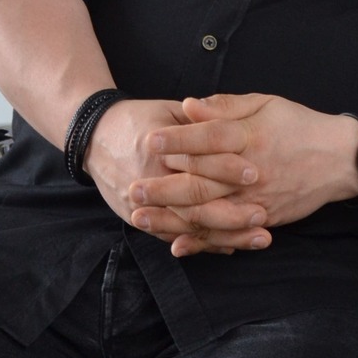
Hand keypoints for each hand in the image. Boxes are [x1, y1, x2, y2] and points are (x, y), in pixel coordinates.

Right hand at [80, 98, 250, 246]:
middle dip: (230, 212)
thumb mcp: (168, 110)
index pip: (195, 160)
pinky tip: (231, 246)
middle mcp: (148, 179)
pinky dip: (203, 243)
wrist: (93, 138)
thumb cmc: (138, 119)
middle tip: (263, 216)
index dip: (225, 167)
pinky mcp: (137, 219)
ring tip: (260, 239)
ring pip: (187, 226)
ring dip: (225, 236)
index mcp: (156, 147)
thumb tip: (234, 118)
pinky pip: (173, 236)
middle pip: (193, 201)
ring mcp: (140, 204)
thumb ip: (200, 118)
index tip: (255, 173)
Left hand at [127, 93, 357, 255]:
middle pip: (202, 181)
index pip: (208, 138)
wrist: (340, 159)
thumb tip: (188, 106)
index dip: (177, 139)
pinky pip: (229, 234)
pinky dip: (202, 242)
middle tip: (132, 189)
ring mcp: (257, 199)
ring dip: (173, 217)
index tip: (148, 140)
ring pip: (210, 212)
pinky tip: (177, 245)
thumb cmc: (299, 125)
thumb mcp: (266, 103)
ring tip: (141, 218)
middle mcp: (251, 171)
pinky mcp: (264, 218)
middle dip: (163, 187)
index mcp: (251, 137)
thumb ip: (225, 106)